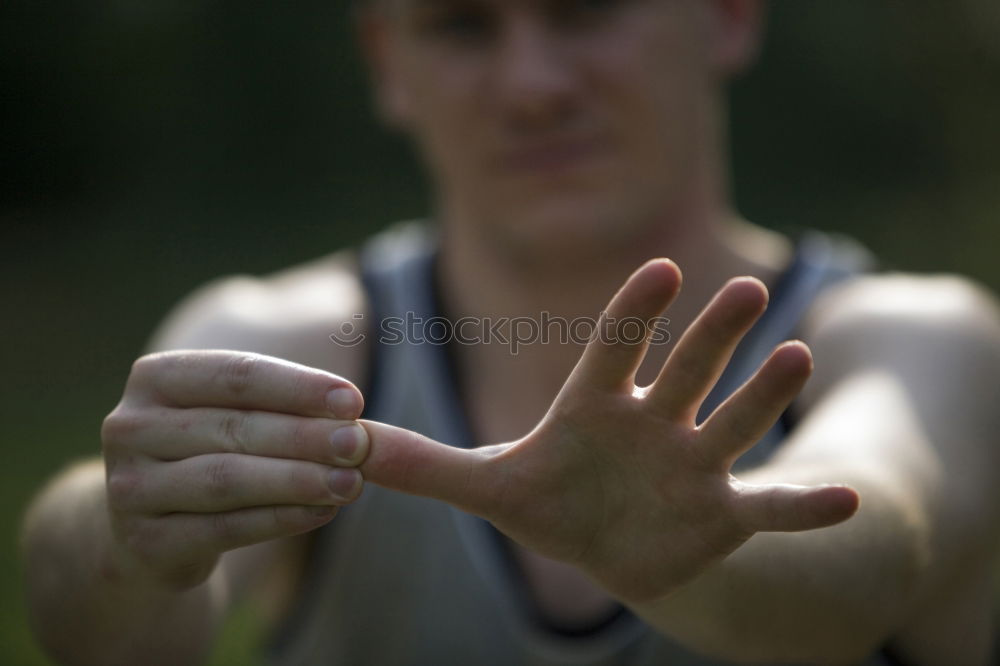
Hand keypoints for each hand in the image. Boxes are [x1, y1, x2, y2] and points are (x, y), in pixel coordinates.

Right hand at [101, 350, 367, 588]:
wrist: (149, 527)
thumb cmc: (211, 450)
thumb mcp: (234, 415)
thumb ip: (284, 408)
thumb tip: (356, 415)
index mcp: (155, 378)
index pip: (236, 374)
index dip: (298, 387)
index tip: (354, 400)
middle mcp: (129, 426)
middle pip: (234, 427)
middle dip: (306, 436)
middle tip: (361, 444)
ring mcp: (129, 487)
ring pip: (227, 479)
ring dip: (297, 480)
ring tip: (352, 483)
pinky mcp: (144, 542)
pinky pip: (224, 529)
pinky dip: (280, 519)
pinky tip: (324, 512)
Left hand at [360, 259, 859, 603]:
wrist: (607, 547)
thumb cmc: (552, 501)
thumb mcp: (488, 488)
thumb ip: (424, 467)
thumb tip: (347, 447)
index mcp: (598, 407)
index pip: (616, 349)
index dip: (635, 315)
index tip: (661, 271)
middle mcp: (655, 424)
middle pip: (686, 372)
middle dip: (711, 335)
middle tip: (740, 290)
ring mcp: (695, 467)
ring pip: (735, 422)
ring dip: (765, 394)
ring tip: (796, 356)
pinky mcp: (724, 516)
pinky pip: (772, 507)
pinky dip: (807, 507)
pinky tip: (848, 502)